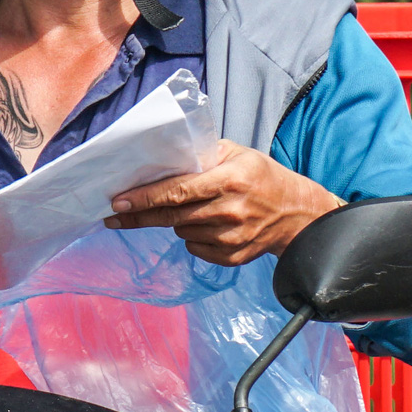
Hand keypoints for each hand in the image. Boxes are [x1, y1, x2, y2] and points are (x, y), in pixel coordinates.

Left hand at [102, 140, 342, 265]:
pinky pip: (194, 247)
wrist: (297, 215)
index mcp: (229, 180)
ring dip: (175, 220)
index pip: (177, 190)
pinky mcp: (231, 257)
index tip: (118, 202)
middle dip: (138, 216)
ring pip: (181, 231)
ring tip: (192, 209)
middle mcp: (229, 210)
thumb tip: (162, 159)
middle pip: (171, 215)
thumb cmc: (262, 177)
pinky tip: (207, 224)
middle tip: (114, 215)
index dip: (145, 197)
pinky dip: (192, 236)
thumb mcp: (238, 154)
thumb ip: (202, 154)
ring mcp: (231, 237)